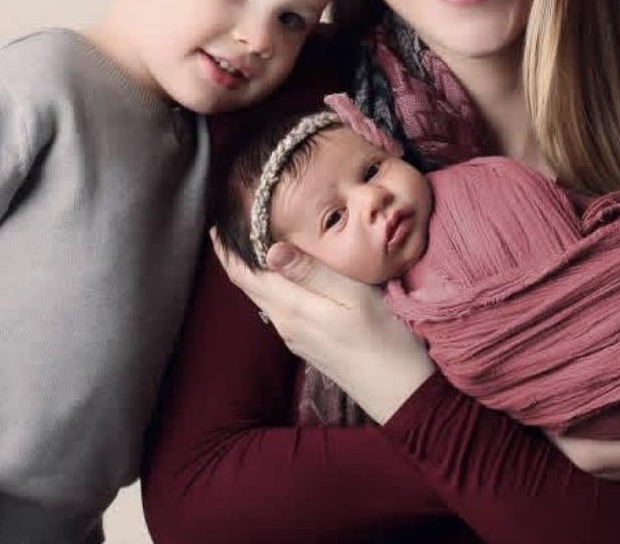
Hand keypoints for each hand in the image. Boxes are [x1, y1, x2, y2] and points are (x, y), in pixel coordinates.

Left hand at [215, 235, 433, 421]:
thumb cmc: (387, 340)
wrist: (402, 394)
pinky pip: (282, 309)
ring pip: (266, 298)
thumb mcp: (353, 297)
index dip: (228, 251)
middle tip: (232, 227)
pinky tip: (286, 276)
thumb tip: (271, 249)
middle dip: (238, 258)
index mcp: (293, 309)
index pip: (246, 276)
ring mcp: (297, 338)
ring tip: (254, 245)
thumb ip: (312, 273)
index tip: (216, 226)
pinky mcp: (310, 345)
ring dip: (256, 273)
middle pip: (252, 287)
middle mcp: (286, 326)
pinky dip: (274, 287)